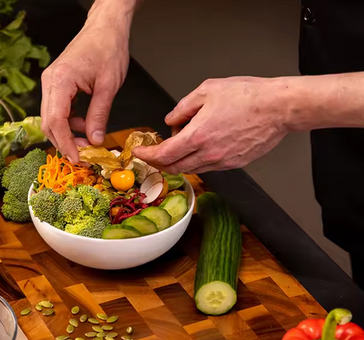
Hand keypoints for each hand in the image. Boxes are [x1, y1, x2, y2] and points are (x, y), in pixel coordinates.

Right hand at [40, 13, 129, 162]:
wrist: (106, 27)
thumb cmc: (108, 48)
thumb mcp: (108, 86)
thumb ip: (99, 115)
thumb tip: (94, 141)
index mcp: (60, 81)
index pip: (56, 122)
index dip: (65, 144)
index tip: (76, 159)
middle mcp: (50, 82)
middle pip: (49, 123)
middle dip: (65, 143)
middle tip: (83, 155)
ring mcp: (52, 83)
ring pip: (52, 119)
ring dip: (68, 134)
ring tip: (88, 140)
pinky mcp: (57, 85)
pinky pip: (58, 111)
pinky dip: (70, 123)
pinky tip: (85, 125)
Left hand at [133, 77, 290, 173]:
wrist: (279, 108)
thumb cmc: (248, 96)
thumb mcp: (207, 91)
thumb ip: (182, 108)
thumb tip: (171, 120)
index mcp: (198, 136)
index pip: (163, 155)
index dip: (147, 156)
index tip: (139, 153)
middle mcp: (208, 154)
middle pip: (173, 167)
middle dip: (159, 162)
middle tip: (154, 152)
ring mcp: (221, 162)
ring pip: (190, 169)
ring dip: (178, 160)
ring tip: (181, 141)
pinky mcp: (233, 164)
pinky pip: (207, 167)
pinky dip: (195, 160)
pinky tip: (199, 146)